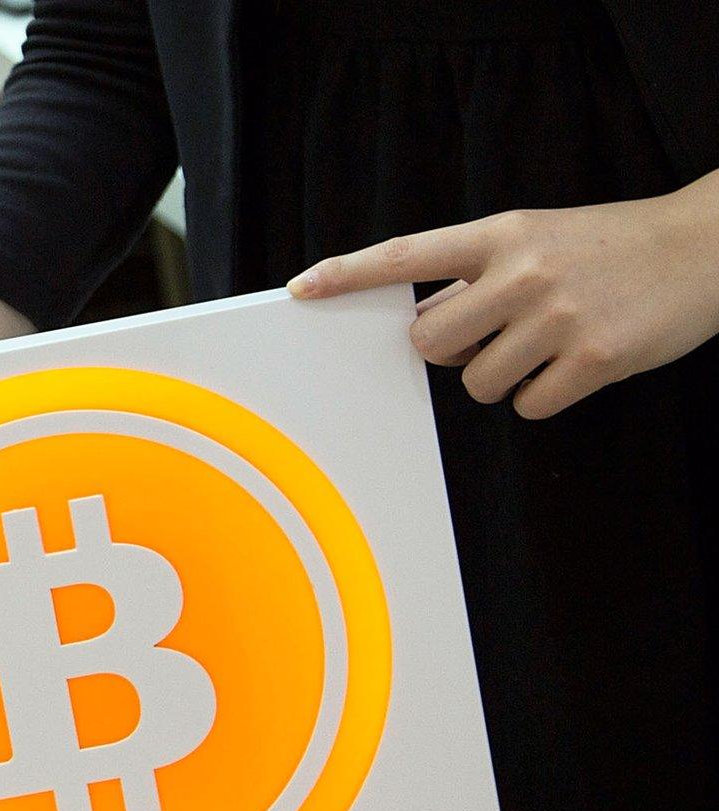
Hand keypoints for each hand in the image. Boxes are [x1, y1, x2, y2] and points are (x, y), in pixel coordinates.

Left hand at [289, 172, 718, 418]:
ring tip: (544, 345)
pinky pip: (526, 406)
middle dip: (449, 352)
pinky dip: (541, 397)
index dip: (347, 274)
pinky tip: (572, 366)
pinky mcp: (593, 360)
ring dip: (500, 377)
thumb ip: (477, 272)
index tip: (301, 288)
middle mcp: (524, 272)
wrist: (704, 248)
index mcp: (502, 235)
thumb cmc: (609, 247)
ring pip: (477, 382)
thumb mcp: (537, 237)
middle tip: (490, 336)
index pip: (406, 254)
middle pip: (430, 342)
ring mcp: (558, 317)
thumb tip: (422, 324)